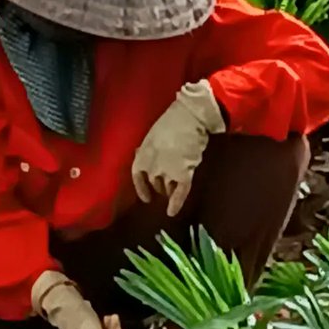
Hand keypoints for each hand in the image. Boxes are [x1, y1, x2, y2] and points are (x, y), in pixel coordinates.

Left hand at [132, 79, 224, 216]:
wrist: (191, 116)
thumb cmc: (173, 121)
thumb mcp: (154, 134)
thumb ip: (149, 150)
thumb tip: (143, 157)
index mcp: (144, 153)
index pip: (138, 174)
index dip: (141, 187)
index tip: (146, 197)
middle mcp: (153, 165)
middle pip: (154, 182)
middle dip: (159, 185)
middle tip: (166, 186)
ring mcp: (168, 171)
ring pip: (166, 188)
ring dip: (169, 191)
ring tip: (173, 192)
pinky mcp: (184, 174)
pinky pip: (179, 193)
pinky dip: (176, 204)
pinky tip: (172, 212)